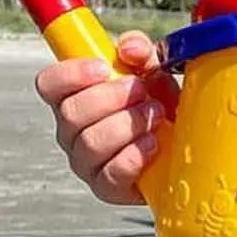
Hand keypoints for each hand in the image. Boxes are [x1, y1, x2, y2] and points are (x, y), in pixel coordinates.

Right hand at [34, 32, 175, 205]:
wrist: (188, 146)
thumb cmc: (161, 106)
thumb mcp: (155, 71)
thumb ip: (141, 51)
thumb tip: (130, 48)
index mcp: (74, 98)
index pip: (48, 84)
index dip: (70, 74)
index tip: (103, 67)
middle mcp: (73, 132)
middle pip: (70, 113)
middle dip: (111, 98)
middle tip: (142, 91)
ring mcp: (87, 163)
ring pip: (91, 143)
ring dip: (127, 125)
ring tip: (155, 115)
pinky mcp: (108, 188)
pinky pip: (111, 174)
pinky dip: (134, 156)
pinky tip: (153, 144)